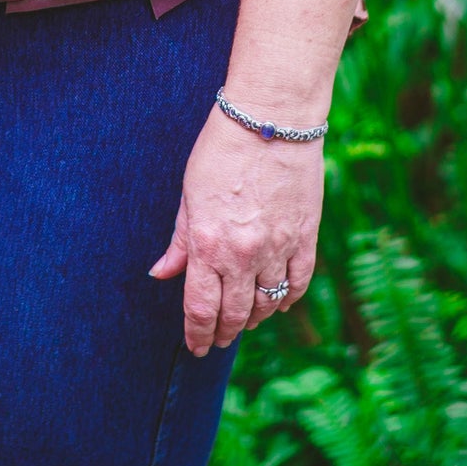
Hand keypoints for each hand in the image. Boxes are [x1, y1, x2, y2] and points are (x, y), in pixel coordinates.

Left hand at [150, 104, 323, 354]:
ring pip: (267, 304)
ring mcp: (278, 248)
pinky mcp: (305, 237)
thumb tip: (161, 274)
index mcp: (208, 244)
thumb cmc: (221, 149)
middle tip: (216, 338)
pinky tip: (278, 302)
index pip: (201, 309)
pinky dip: (287, 298)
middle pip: (234, 315)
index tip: (195, 346)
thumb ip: (179, 240)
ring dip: (254, 318)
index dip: (196, 335)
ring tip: (244, 320)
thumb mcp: (189, 193)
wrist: (270, 119)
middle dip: (222, 332)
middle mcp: (243, 254)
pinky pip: (297, 283)